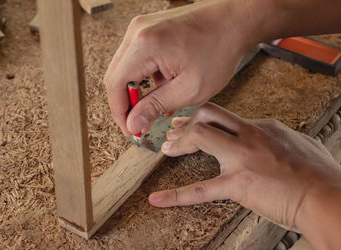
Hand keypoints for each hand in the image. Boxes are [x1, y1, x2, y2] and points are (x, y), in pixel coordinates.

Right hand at [104, 0, 254, 135]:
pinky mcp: (149, 29)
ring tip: (155, 108)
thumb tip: (133, 122)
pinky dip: (145, 77)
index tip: (129, 129)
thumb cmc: (220, 49)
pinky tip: (162, 90)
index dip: (119, 111)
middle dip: (126, 103)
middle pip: (116, 75)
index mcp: (145, 45)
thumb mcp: (189, 88)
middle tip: (138, 123)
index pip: (115, 84)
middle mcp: (137, 32)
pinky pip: (137, 58)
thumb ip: (156, 106)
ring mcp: (142, 28)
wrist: (235, 20)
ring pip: (125, 68)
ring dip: (137, 91)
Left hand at [149, 103, 340, 230]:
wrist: (328, 198)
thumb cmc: (319, 175)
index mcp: (262, 128)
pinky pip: (201, 190)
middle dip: (187, 122)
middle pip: (209, 114)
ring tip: (167, 150)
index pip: (226, 117)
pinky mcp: (238, 184)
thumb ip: (282, 136)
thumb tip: (275, 133)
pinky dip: (176, 196)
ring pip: (201, 136)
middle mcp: (249, 136)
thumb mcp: (301, 144)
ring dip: (180, 143)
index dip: (205, 120)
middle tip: (173, 131)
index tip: (194, 124)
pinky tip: (158, 199)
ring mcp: (242, 158)